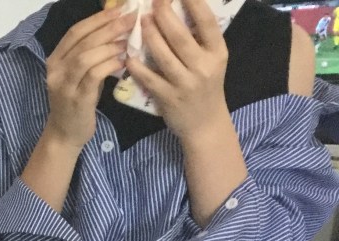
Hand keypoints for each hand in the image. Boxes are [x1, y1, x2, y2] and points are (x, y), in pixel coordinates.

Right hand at [44, 6, 135, 149]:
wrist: (65, 134)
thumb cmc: (77, 101)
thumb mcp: (79, 74)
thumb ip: (91, 54)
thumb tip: (116, 29)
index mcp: (55, 60)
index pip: (76, 32)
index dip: (99, 18)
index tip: (121, 8)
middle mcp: (56, 70)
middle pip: (83, 41)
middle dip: (109, 27)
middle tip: (131, 18)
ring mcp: (65, 86)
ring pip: (86, 56)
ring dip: (110, 45)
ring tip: (128, 41)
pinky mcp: (77, 99)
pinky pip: (94, 75)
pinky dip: (110, 64)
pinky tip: (124, 61)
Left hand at [127, 0, 229, 139]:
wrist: (204, 123)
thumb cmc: (206, 86)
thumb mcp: (211, 61)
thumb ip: (199, 41)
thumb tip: (179, 12)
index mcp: (217, 53)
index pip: (207, 23)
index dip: (194, 4)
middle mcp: (203, 67)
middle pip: (180, 37)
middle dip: (164, 16)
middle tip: (153, 2)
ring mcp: (185, 83)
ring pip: (163, 55)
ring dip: (149, 36)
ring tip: (141, 22)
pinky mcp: (168, 98)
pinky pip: (149, 77)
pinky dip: (137, 65)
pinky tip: (128, 55)